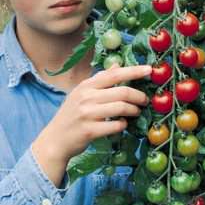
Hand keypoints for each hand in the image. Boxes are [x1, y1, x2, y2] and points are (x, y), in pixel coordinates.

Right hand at [32, 64, 151, 185]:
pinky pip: (116, 125)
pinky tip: (122, 124)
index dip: (134, 71)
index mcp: (86, 85)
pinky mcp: (90, 130)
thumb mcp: (81, 93)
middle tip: (145, 101)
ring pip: (122, 108)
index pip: (114, 74)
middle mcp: (86, 97)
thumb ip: (100, 79)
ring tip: (136, 112)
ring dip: (134, 110)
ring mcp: (87, 114)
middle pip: (122, 92)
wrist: (55, 139)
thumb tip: (116, 65)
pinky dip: (123, 124)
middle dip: (139, 96)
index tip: (149, 70)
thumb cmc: (72, 115)